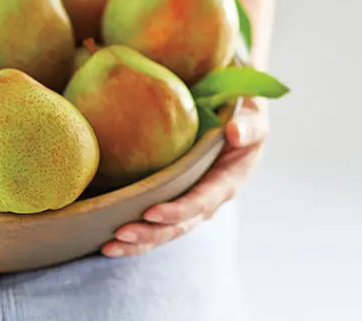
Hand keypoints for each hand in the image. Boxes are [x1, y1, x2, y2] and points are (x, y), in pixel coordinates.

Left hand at [102, 98, 267, 256]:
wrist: (237, 119)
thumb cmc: (243, 114)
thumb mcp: (254, 115)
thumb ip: (249, 124)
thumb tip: (235, 132)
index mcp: (227, 181)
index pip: (201, 202)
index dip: (178, 210)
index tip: (151, 213)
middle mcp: (209, 200)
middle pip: (179, 225)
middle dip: (150, 234)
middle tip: (120, 234)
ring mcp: (191, 204)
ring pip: (165, 231)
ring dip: (139, 242)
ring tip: (109, 247)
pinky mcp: (175, 201)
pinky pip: (156, 223)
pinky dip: (135, 236)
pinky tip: (107, 241)